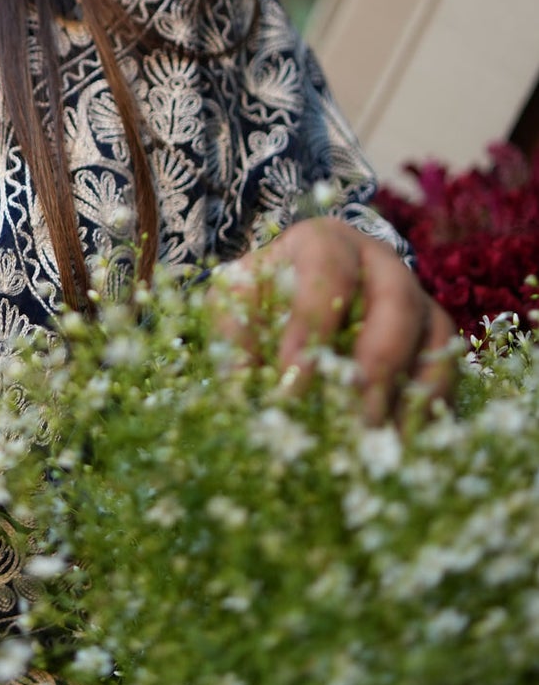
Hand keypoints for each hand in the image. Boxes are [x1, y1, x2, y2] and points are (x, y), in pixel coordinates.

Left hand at [231, 215, 455, 421]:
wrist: (291, 295)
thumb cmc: (261, 296)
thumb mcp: (236, 301)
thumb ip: (237, 332)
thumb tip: (247, 382)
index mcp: (325, 243)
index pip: (327, 273)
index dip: (313, 325)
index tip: (292, 383)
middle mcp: (380, 263)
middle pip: (397, 300)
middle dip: (380, 360)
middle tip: (357, 414)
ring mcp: (415, 297)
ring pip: (436, 334)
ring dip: (417, 388)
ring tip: (388, 437)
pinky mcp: (434, 336)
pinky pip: (448, 368)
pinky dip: (434, 404)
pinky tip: (409, 441)